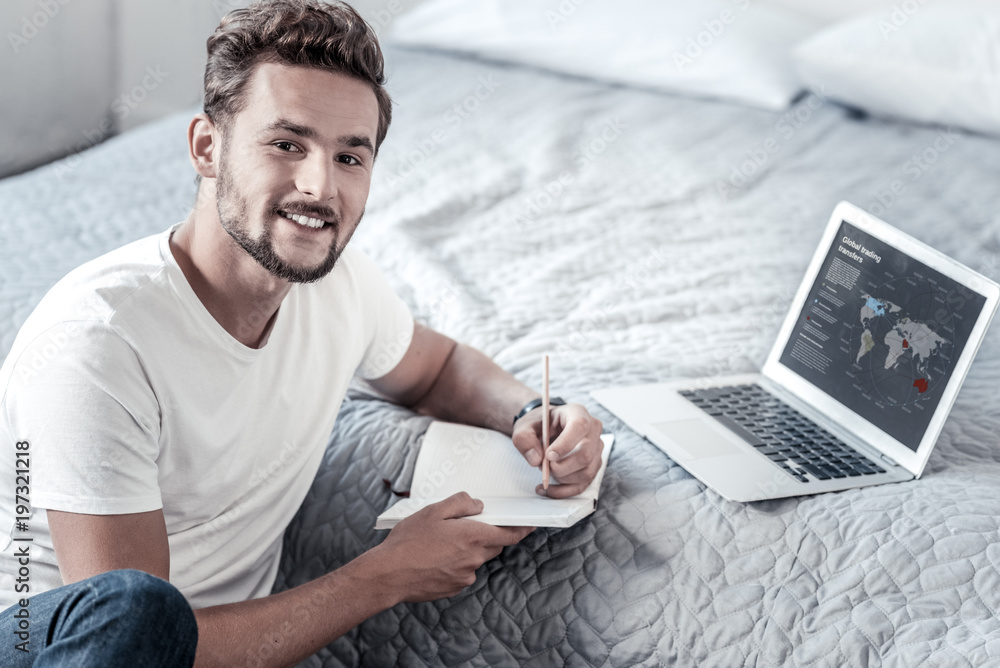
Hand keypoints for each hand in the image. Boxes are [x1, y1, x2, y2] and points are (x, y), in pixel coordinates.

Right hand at [373, 492, 533, 602]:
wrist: (389, 574)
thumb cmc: (409, 541)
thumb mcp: (433, 511)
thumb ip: (460, 503)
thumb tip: (478, 505)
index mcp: (473, 537)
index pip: (509, 535)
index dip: (521, 530)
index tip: (529, 526)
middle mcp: (474, 559)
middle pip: (492, 545)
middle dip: (486, 535)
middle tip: (464, 527)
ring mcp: (465, 576)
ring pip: (475, 559)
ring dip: (466, 550)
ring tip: (439, 544)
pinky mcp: (454, 588)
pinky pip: (463, 572)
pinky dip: (455, 564)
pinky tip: (434, 558)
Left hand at [511, 403, 603, 498]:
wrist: (545, 430)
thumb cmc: (538, 426)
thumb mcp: (524, 427)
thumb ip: (524, 439)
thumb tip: (536, 459)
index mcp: (577, 413)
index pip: (580, 426)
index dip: (565, 443)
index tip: (548, 455)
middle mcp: (593, 430)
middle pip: (586, 454)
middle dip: (562, 467)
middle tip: (544, 466)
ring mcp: (596, 450)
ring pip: (587, 472)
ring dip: (562, 478)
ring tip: (546, 471)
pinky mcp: (593, 466)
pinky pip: (583, 485)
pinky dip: (564, 491)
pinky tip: (548, 489)